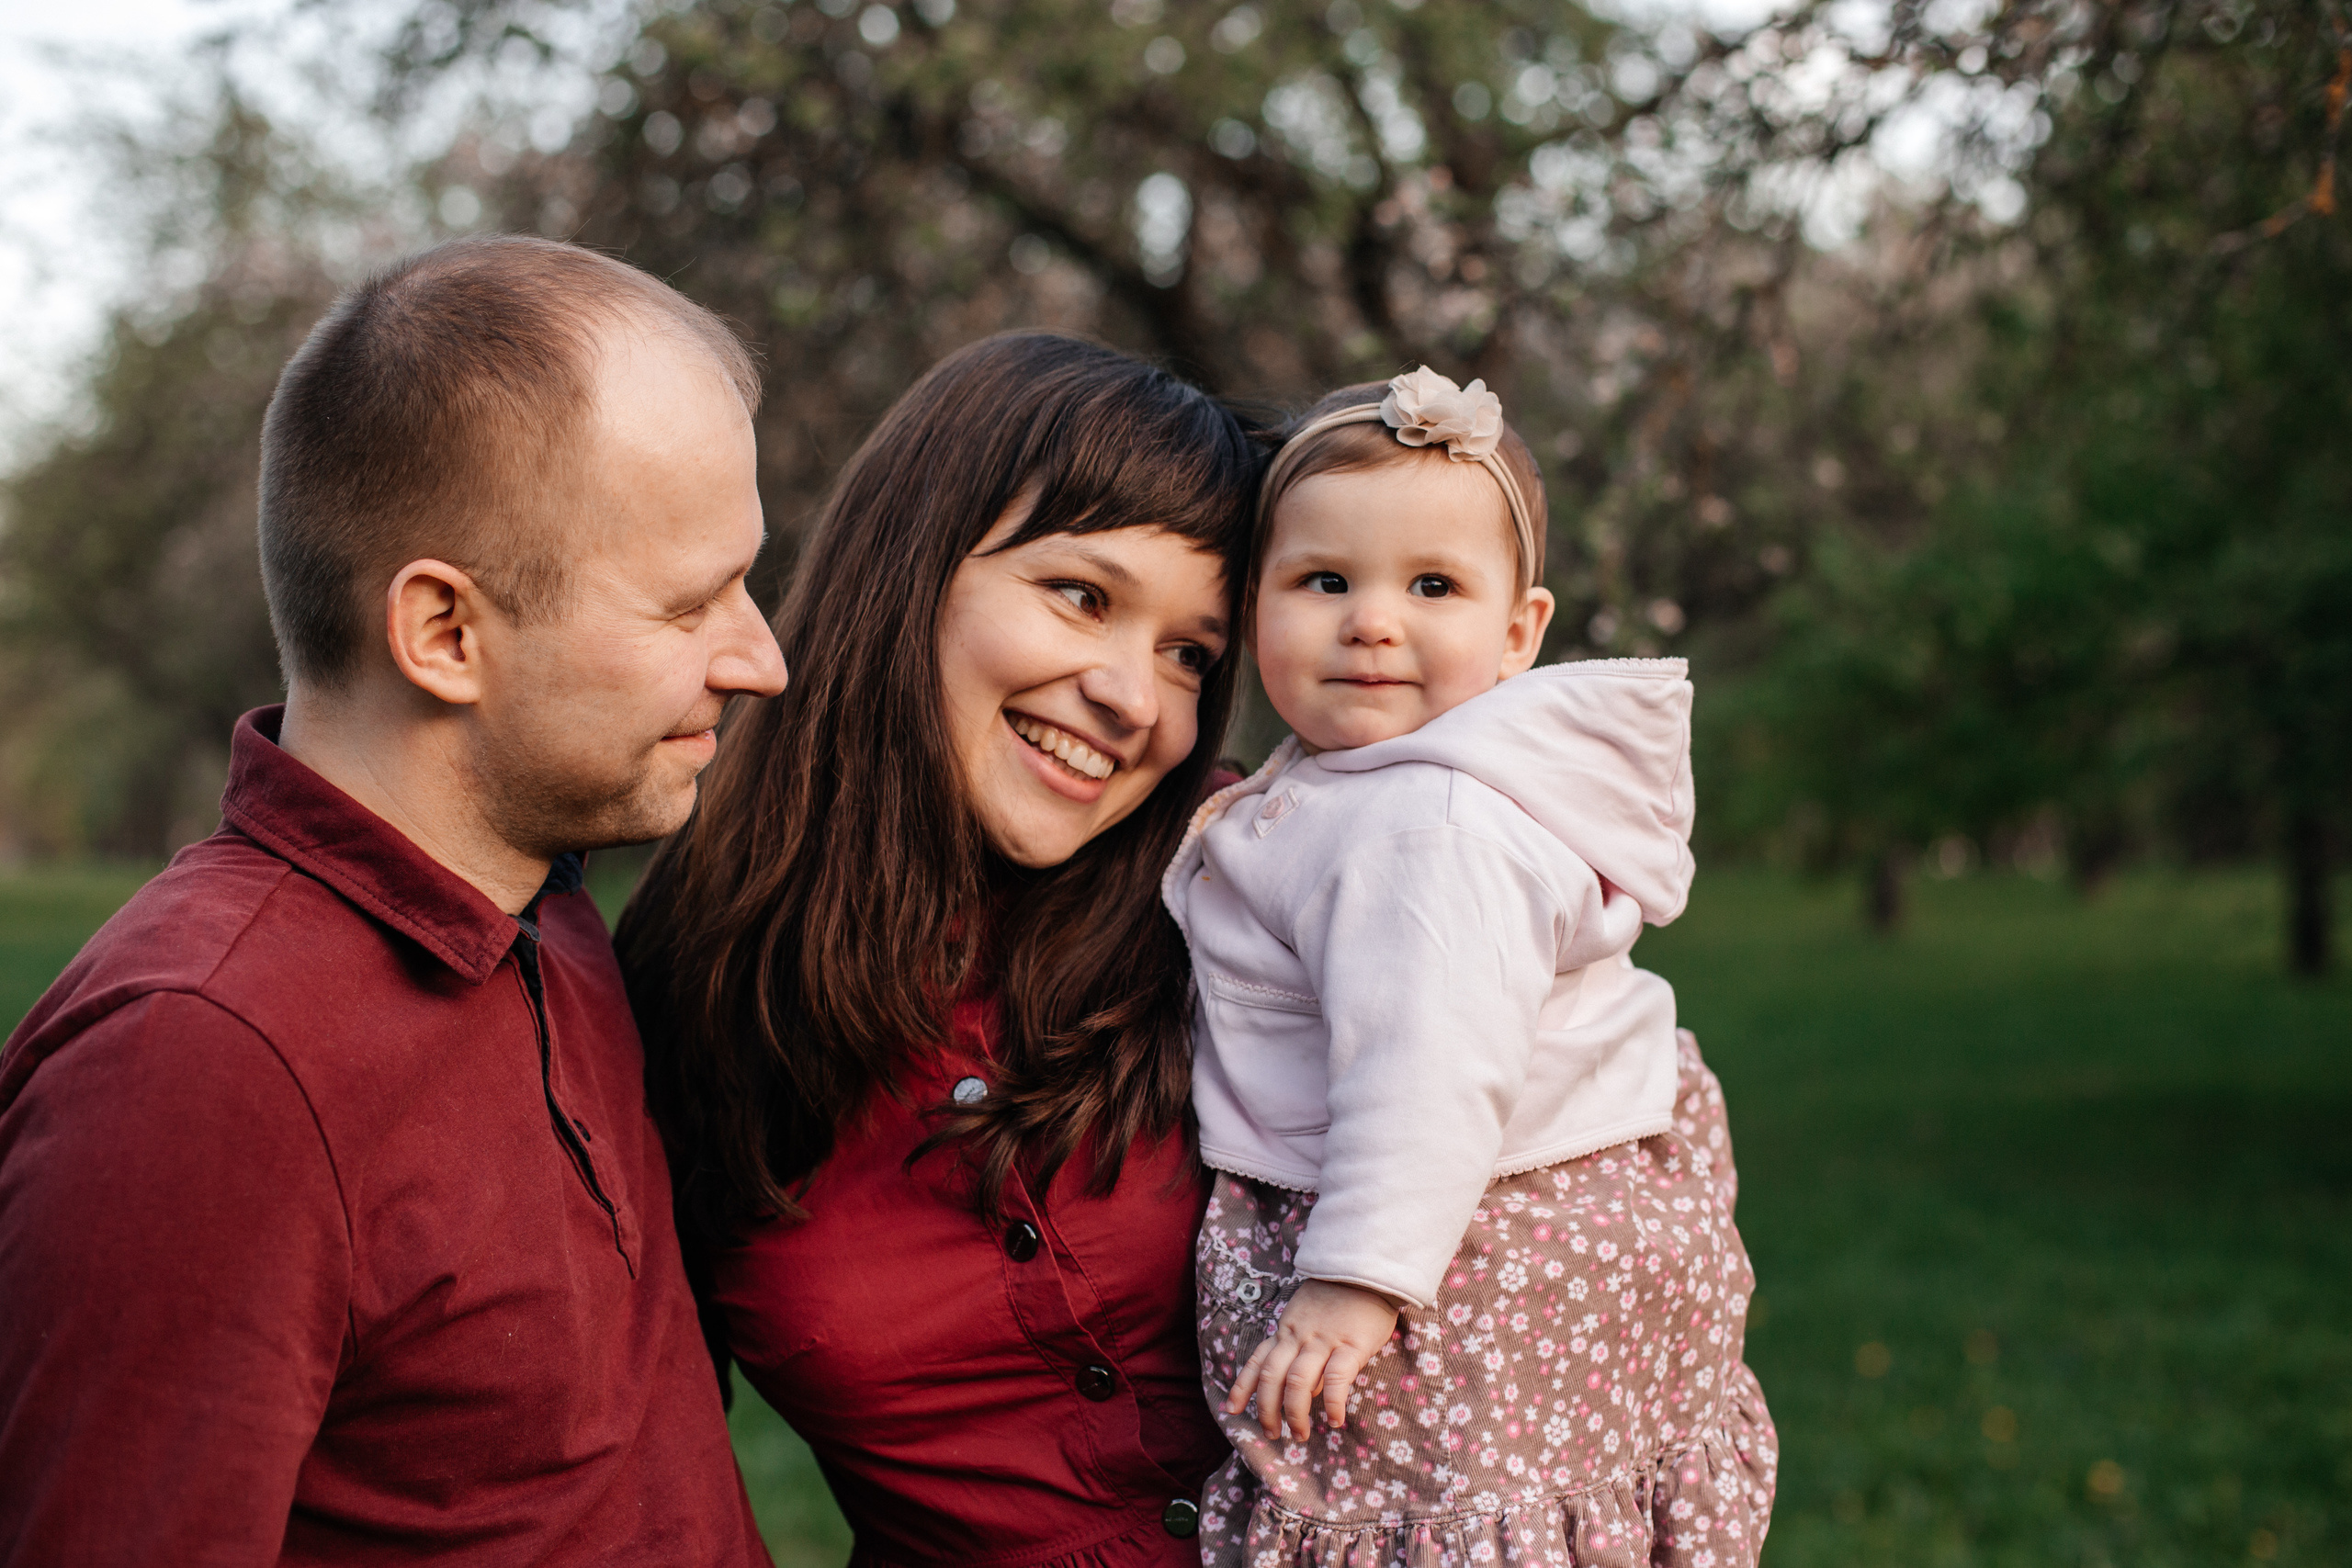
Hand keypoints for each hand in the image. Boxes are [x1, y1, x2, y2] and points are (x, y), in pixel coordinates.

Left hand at [1223, 1279, 1400, 1439]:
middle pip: (1271, 1377)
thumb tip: (1303, 1387)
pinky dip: (1332, 1403)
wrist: (1367, 1268)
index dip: (1242, 1388)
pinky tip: (1335, 1420)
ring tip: (1300, 1435)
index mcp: (1286, 1329)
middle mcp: (1298, 1336)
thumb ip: (1300, 1344)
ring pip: (1297, 1382)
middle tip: (1272, 1434)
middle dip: (1267, 1410)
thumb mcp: (1307, 1314)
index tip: (1231, 1410)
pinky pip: (1336, 1378)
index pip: (1257, 1361)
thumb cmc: (1339, 1294)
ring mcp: (1324, 1341)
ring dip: (1295, 1413)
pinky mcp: (1352, 1345)